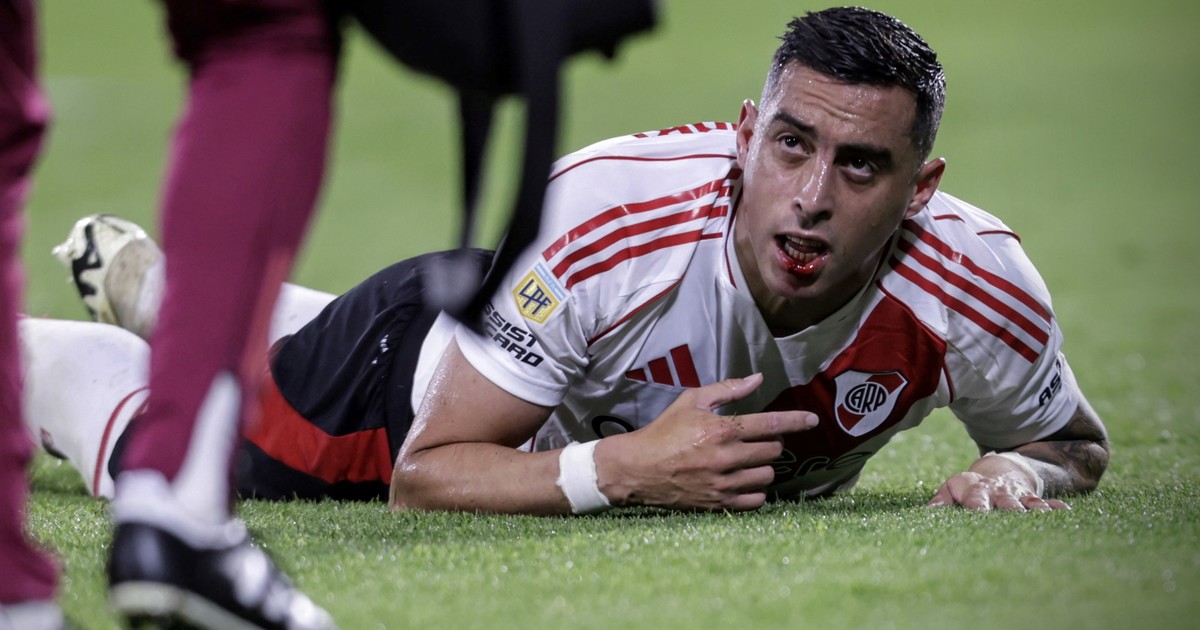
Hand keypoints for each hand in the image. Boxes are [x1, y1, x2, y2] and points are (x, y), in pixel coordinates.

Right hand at [595, 373, 817, 511]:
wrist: (638, 468)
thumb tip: (758, 379)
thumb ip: (728, 389)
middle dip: (771, 443)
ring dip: (763, 467)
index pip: (771, 424)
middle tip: (756, 440)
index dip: (796, 420)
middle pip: (774, 451)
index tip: (813, 420)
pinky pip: (756, 500)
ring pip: (767, 476)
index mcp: (722, 429)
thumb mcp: (692, 400)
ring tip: (746, 461)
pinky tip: (743, 480)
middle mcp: (727, 457)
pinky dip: (755, 491)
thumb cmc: (664, 431)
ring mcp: (724, 483)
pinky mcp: (719, 503)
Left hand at [927, 454, 1069, 511]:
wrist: (998, 471)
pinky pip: (1044, 501)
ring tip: (1043, 517)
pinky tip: (1064, 511)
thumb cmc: (970, 487)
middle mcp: (997, 492)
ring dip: (1035, 509)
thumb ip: (941, 500)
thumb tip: (927, 513)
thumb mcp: (952, 488)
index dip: (979, 507)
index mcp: (975, 490)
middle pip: (1006, 502)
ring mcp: (1016, 495)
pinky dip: (1054, 506)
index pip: (976, 499)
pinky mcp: (1030, 497)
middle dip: (1011, 510)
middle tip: (1016, 518)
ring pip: (1027, 502)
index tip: (981, 515)